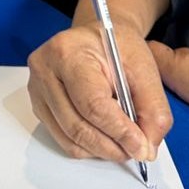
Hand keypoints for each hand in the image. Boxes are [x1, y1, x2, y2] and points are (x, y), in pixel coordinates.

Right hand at [28, 23, 171, 163]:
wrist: (97, 38)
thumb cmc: (118, 48)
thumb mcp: (144, 69)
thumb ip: (152, 109)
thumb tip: (146, 149)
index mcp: (69, 52)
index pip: (91, 103)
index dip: (119, 130)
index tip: (142, 146)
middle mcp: (44, 70)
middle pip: (77, 126)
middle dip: (112, 146)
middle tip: (138, 151)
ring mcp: (37, 89)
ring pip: (70, 139)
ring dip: (102, 150)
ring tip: (124, 143)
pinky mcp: (38, 105)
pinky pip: (63, 140)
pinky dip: (89, 147)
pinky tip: (105, 136)